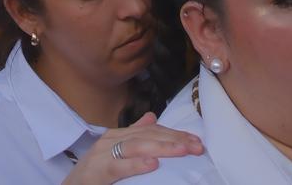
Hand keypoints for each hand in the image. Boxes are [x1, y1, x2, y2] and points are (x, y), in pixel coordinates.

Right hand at [64, 113, 202, 183]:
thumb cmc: (93, 174)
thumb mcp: (114, 153)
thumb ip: (134, 136)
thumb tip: (152, 118)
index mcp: (117, 135)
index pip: (151, 130)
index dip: (175, 134)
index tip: (197, 142)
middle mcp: (110, 140)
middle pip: (147, 135)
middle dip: (174, 140)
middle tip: (197, 146)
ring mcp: (102, 154)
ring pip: (136, 146)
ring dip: (162, 147)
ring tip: (183, 150)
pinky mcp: (96, 172)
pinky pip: (118, 166)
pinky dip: (136, 164)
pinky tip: (153, 164)